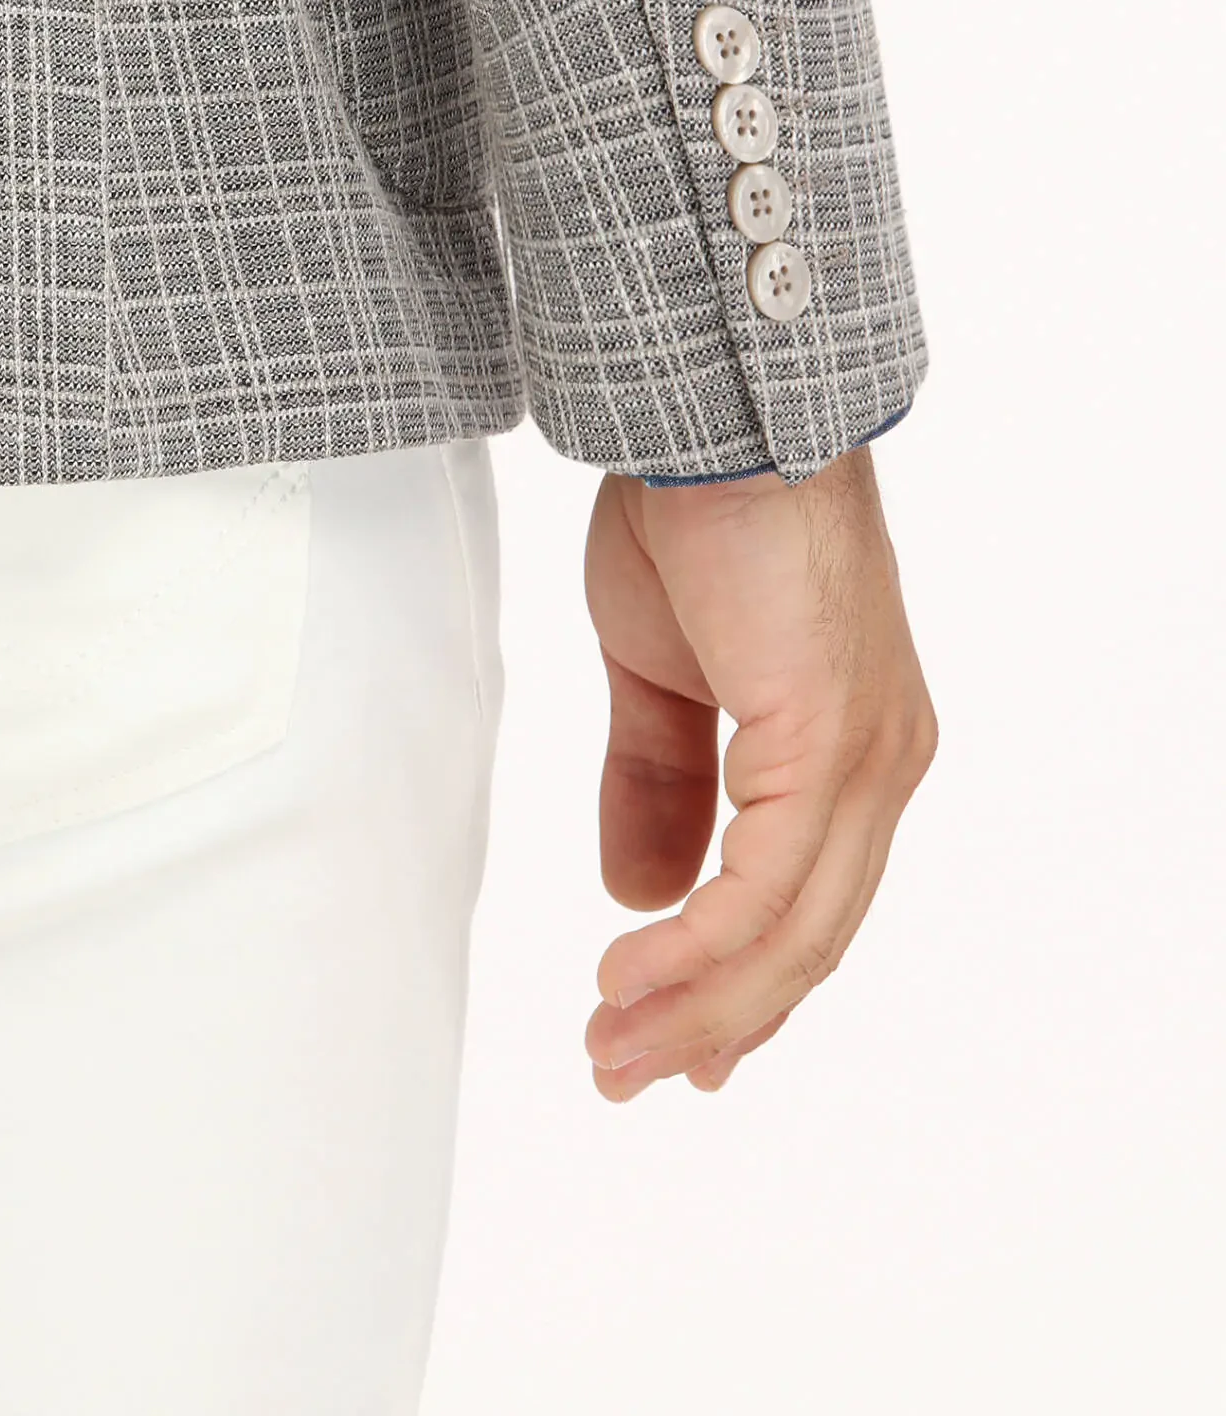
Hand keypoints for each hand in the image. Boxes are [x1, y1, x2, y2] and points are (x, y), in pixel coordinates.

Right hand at [582, 446, 936, 1098]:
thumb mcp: (658, 677)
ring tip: (612, 1045)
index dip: (743, 987)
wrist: (715, 424)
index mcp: (849, 752)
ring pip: (795, 932)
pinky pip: (767, 885)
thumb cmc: (699, 522)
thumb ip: (657, 783)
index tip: (679, 1043)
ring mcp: (867, 758)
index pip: (809, 907)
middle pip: (808, 940)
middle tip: (626, 1068)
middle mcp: (881, 767)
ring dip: (698, 1004)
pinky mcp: (830, 741)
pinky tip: (632, 970)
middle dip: (712, 1020)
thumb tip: (644, 893)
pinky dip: (700, 946)